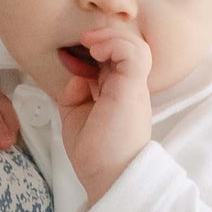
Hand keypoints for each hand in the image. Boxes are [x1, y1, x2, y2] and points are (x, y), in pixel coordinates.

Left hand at [57, 27, 152, 202]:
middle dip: (104, 36)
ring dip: (111, 37)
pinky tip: (96, 52)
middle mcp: (130, 87)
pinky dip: (114, 44)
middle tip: (83, 41)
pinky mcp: (134, 88)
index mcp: (119, 93)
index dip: (98, 47)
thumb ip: (75, 92)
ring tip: (90, 44)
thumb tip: (78, 74)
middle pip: (127, 47)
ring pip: (136, 44)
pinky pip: (134, 52)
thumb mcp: (76, 115)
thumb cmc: (95, 154)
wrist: (107, 175)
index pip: (115, 58)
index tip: (75, 52)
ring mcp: (134, 87)